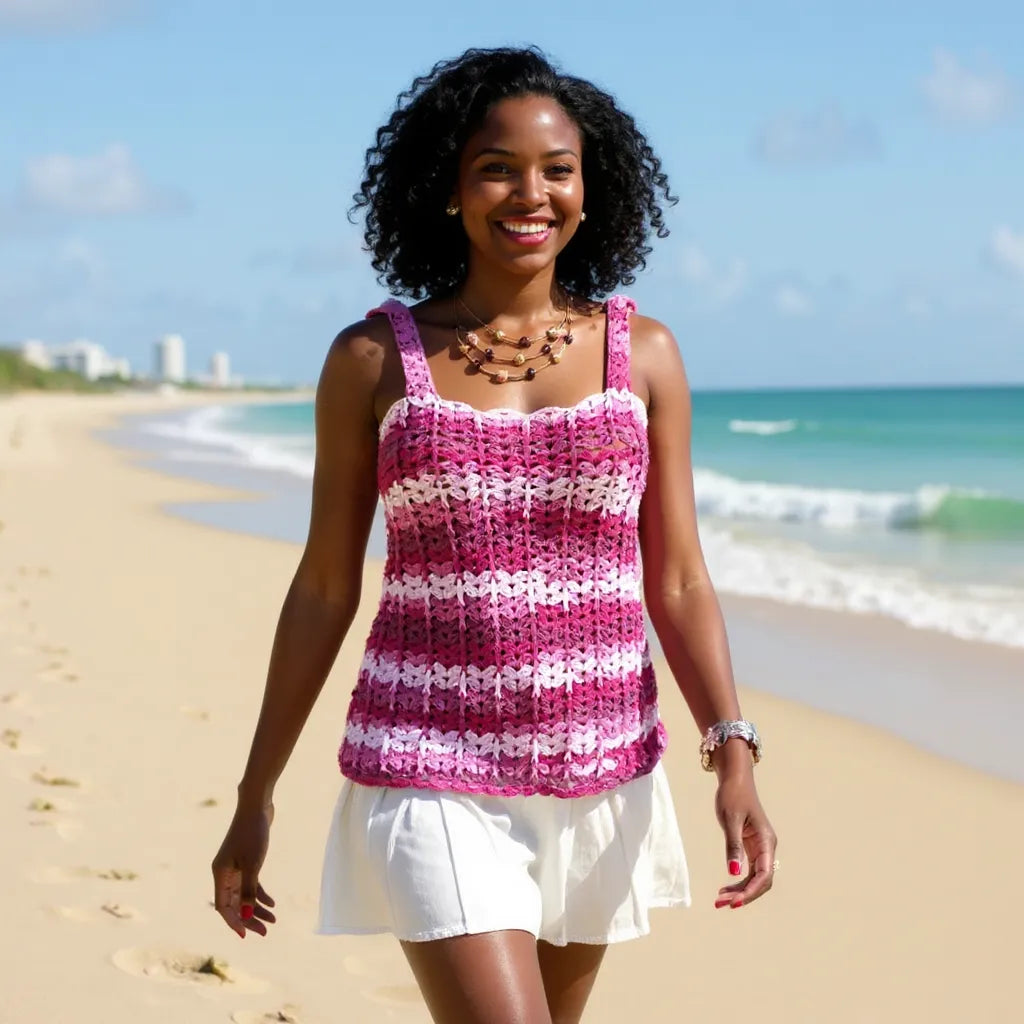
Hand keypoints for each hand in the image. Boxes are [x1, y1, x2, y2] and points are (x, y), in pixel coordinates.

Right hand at [211, 801, 276, 936]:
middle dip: (248, 919)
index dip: (234, 922)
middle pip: (234, 904)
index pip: (223, 907)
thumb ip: (249, 891)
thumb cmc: (253, 833)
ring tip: (273, 920)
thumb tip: (247, 916)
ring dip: (256, 908)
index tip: (246, 936)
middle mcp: (224, 872)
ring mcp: (235, 866)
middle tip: (265, 932)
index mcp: (220, 874)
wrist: (257, 805)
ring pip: (244, 895)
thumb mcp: (253, 864)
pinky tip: (272, 903)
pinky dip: (260, 894)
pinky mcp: (246, 860)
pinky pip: (251, 884)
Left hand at [713, 766, 776, 909]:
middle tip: (721, 904)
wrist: (735, 780)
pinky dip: (738, 881)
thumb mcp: (731, 820)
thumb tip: (734, 873)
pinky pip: (748, 871)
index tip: (733, 902)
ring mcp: (760, 848)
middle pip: (761, 881)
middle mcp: (767, 847)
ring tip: (719, 901)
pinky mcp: (751, 847)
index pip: (764, 875)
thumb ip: (733, 846)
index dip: (750, 891)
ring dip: (739, 891)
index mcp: (766, 841)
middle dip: (744, 895)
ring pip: (754, 879)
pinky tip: (725, 889)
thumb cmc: (733, 796)